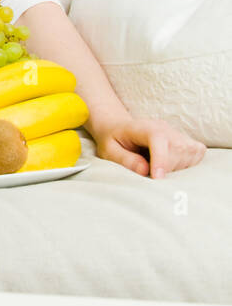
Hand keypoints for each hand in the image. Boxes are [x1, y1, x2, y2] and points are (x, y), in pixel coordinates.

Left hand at [90, 115, 207, 178]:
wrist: (119, 129)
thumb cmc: (114, 141)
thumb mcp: (109, 150)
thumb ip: (125, 159)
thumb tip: (144, 171)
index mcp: (142, 127)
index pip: (158, 138)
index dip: (161, 159)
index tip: (157, 178)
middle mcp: (164, 127)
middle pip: (177, 149)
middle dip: (167, 168)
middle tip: (150, 174)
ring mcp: (177, 133)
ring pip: (189, 152)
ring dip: (177, 168)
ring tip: (158, 168)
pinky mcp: (186, 141)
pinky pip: (197, 153)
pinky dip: (188, 164)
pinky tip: (172, 166)